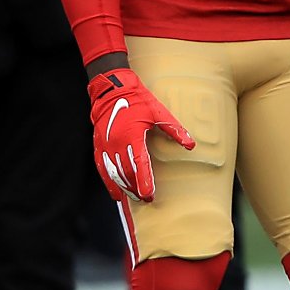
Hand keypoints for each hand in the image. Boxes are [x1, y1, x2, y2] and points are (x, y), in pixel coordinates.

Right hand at [88, 68, 193, 202]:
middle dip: (135, 188)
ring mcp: (106, 146)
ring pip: (114, 173)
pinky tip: (115, 193)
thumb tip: (191, 144)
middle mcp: (116, 143)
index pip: (139, 164)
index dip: (144, 181)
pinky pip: (103, 168)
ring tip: (134, 198)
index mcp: (132, 135)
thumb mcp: (158, 112)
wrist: (111, 90)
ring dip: (124, 187)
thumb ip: (174, 130)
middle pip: (126, 172)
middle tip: (146, 199)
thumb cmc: (136, 99)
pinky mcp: (99, 146)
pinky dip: (109, 182)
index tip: (149, 195)